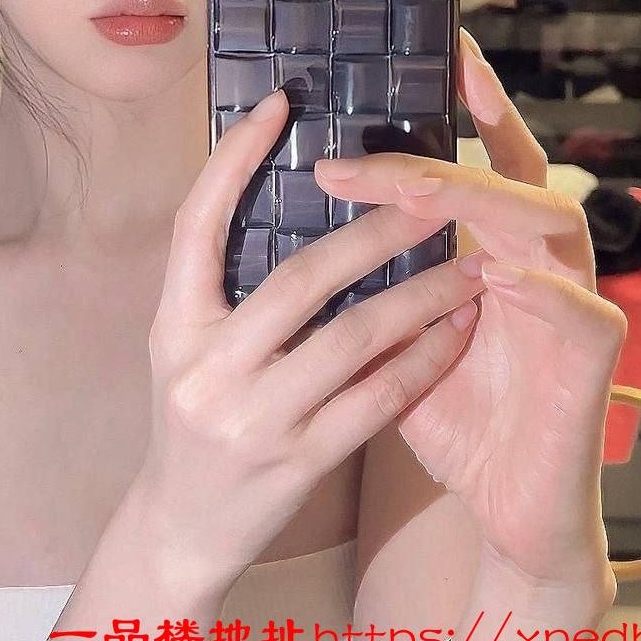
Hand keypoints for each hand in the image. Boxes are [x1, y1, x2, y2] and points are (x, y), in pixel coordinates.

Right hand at [140, 88, 489, 589]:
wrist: (178, 533)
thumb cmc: (191, 418)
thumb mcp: (182, 344)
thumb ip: (224, 284)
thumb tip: (289, 198)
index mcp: (172, 325)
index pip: (196, 225)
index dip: (233, 161)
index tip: (278, 106)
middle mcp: (206, 368)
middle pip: (301, 278)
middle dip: (375, 230)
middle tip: (432, 193)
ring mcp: (254, 419)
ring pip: (354, 336)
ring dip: (420, 292)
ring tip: (468, 260)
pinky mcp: (300, 462)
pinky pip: (379, 397)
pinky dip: (425, 357)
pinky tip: (458, 327)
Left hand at [313, 29, 626, 599]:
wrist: (513, 507)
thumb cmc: (454, 414)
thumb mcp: (399, 341)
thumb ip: (372, 284)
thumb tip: (297, 228)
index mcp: (497, 246)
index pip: (488, 160)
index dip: (476, 102)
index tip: (445, 48)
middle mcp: (540, 260)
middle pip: (509, 176)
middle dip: (435, 155)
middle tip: (355, 154)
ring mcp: (573, 302)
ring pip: (549, 220)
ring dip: (478, 199)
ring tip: (413, 187)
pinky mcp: (595, 358)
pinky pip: (580, 310)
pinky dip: (542, 289)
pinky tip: (494, 274)